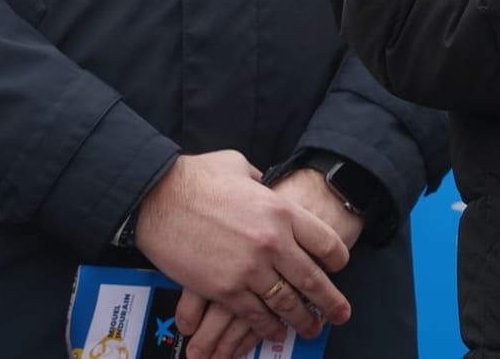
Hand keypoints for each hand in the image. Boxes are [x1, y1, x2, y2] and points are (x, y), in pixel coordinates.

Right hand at [177, 169, 368, 358]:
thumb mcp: (243, 167)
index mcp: (282, 211)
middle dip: (330, 302)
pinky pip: (253, 314)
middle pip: (312, 280)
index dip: (336, 259)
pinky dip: (266, 326)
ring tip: (311, 330)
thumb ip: (262, 180)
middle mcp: (273, 242)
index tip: (338, 268)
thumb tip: (266, 182)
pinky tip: (274, 332)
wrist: (157, 197)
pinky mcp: (223, 289)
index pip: (325, 243)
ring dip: (301, 320)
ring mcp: (249, 269)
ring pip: (285, 303)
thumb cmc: (198, 177)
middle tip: (341, 315)